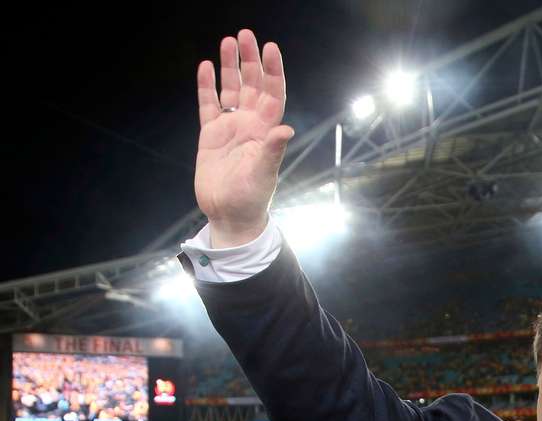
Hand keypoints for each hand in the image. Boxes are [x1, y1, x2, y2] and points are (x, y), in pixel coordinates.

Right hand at [195, 29, 294, 247]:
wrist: (229, 214)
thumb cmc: (251, 198)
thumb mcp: (263, 174)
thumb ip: (272, 150)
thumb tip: (285, 130)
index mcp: (266, 130)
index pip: (273, 93)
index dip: (273, 71)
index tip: (270, 48)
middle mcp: (251, 124)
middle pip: (252, 84)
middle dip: (250, 60)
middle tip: (246, 34)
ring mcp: (231, 127)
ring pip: (231, 89)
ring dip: (230, 66)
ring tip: (227, 41)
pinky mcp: (211, 134)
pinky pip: (209, 104)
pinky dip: (207, 86)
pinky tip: (205, 67)